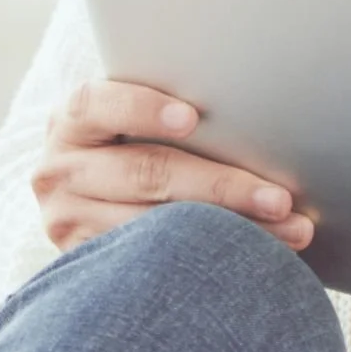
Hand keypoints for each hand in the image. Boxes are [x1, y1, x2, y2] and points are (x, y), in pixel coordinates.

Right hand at [31, 79, 315, 254]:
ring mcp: (67, 221)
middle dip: (223, 186)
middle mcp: (61, 171)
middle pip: (147, 174)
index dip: (145, 109)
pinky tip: (251, 256)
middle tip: (282, 198)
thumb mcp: (129, 106)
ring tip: (289, 230)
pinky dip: (207, 260)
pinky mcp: (85, 262)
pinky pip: (152, 265)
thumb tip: (245, 86)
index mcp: (73, 119)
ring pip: (157, 229)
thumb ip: (167, 98)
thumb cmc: (128, 131)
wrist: (82, 182)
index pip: (100, 105)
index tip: (192, 117)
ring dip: (233, 231)